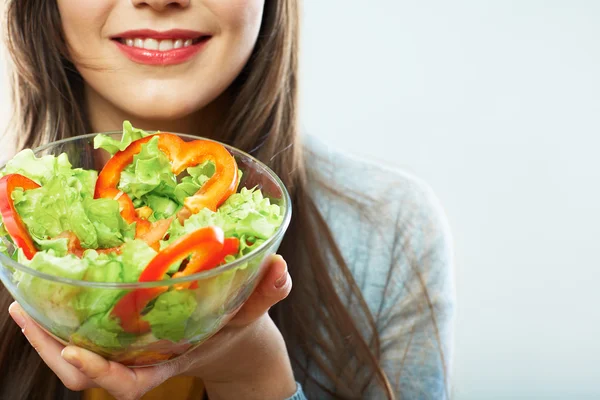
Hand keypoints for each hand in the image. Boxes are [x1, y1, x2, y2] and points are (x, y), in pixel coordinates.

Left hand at [8, 254, 296, 399]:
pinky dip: (65, 319)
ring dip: (47, 334)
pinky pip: (88, 333)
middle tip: (26, 314)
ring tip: (23, 304)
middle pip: (88, 371)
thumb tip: (280, 268)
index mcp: (169, 362)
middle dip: (53, 349)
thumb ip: (267, 293)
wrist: (229, 338)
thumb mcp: (252, 312)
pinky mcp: (124, 334)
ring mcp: (130, 349)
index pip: (129, 383)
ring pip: (80, 355)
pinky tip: (50, 293)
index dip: (100, 374)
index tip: (74, 350)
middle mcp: (142, 360)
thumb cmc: (237, 327)